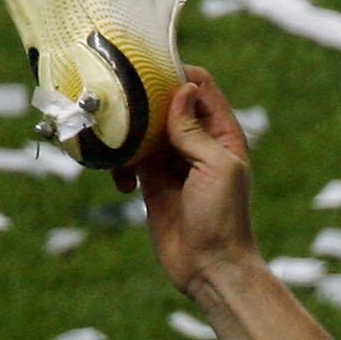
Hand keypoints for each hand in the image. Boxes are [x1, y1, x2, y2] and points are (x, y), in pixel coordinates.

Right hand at [117, 66, 255, 297]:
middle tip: (119, 102)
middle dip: (142, 101)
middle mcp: (197, 143)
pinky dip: (120, 164)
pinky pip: (130, 159)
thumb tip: (182, 89)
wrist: (210, 267)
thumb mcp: (216, 167)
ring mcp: (173, 162)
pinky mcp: (152, 182)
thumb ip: (195, 130)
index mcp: (221, 134)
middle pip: (166, 104)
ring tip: (117, 145)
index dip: (178, 74)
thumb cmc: (224, 219)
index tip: (150, 71)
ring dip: (127, 134)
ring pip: (144, 130)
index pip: (200, 88)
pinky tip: (123, 184)